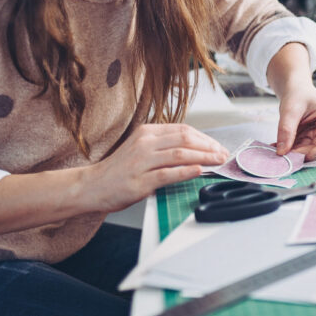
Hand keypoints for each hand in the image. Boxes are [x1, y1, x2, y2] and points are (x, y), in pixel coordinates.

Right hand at [85, 124, 228, 212]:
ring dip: (204, 157)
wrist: (92, 186)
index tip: (218, 146)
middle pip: (185, 139)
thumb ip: (164, 147)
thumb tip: (194, 150)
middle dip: (209, 146)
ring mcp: (141, 162)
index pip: (183, 130)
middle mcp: (144, 143)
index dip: (205, 138)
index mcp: (146, 133)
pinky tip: (199, 170)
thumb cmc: (119, 171)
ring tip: (218, 161)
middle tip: (223, 154)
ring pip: (180, 154)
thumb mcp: (141, 150)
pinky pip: (168, 173)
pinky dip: (186, 171)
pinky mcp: (140, 181)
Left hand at [275, 83, 315, 161]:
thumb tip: (282, 151)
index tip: (306, 156)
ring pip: (310, 152)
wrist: (293, 89)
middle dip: (305, 154)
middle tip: (287, 156)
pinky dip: (290, 150)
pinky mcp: (310, 140)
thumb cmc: (298, 92)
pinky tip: (278, 148)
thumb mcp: (291, 108)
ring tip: (279, 151)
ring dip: (295, 154)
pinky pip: (301, 149)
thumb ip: (286, 128)